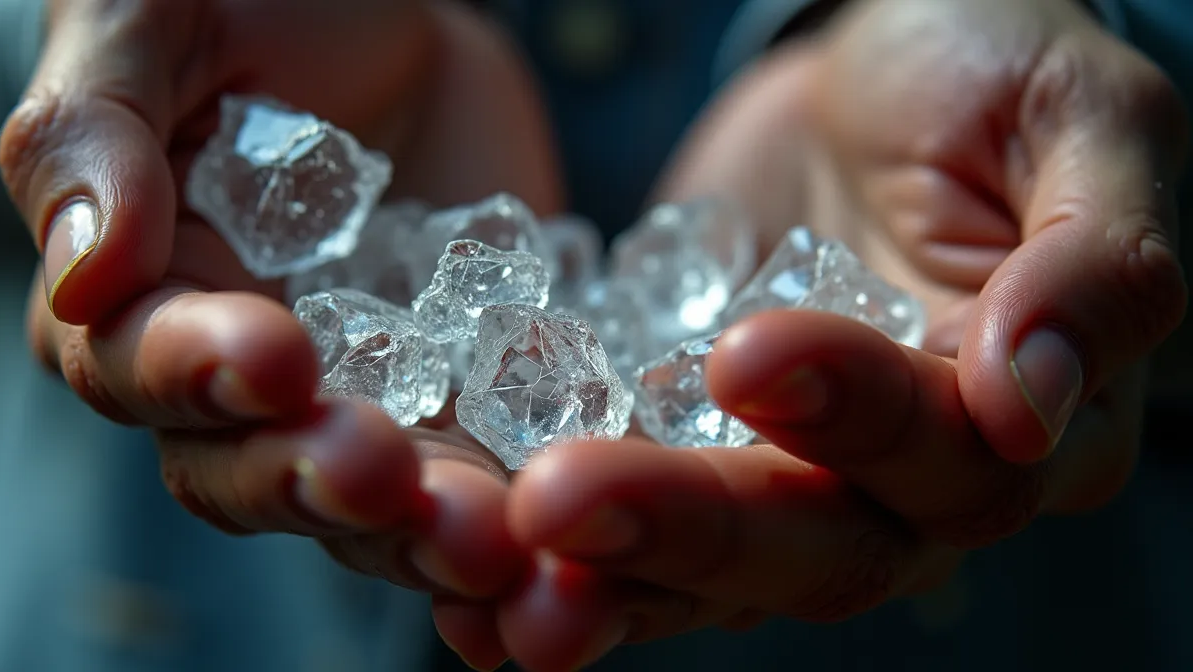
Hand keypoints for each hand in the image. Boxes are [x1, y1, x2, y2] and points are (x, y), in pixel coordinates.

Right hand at [1, 0, 558, 643]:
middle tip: (381, 478)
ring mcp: (368, 389)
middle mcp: (250, 375)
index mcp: (147, 297)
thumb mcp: (145, 24)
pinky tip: (568, 536)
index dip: (198, 372)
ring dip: (429, 528)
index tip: (273, 356)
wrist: (382, 12)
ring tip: (493, 536)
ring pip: (383, 497)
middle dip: (317, 481)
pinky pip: (494, 460)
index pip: (146, 368)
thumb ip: (96, 134)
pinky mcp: (468, 382)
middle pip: (261, 468)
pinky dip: (525, 509)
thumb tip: (85, 275)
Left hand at [468, 0, 1187, 667]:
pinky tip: (469, 571)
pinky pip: (630, 529)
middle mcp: (910, 482)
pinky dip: (555, 558)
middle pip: (811, 541)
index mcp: (1029, 414)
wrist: (868, 74)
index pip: (948, 450)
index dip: (854, 412)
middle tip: (560, 495)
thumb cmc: (991, 71)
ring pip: (705, 563)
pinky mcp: (691, 454)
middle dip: (686, 519)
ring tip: (493, 550)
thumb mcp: (1077, 122)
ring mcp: (790, 478)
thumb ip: (1090, 262)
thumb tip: (1026, 404)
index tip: (749, 350)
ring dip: (598, 567)